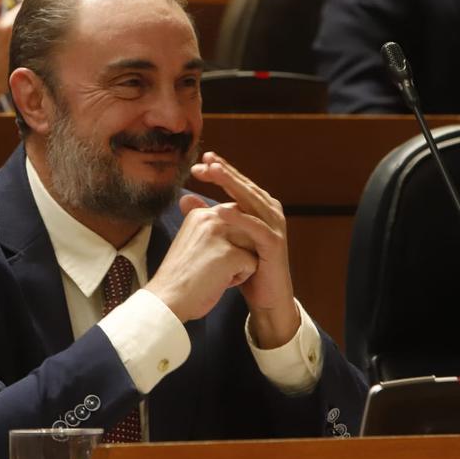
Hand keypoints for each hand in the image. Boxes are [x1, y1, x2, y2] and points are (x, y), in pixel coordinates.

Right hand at [145, 194, 260, 322]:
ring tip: (217, 273)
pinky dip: (240, 277)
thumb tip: (235, 222)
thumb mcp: (193, 242)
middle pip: (248, 229)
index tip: (213, 256)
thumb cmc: (181, 276)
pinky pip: (253, 263)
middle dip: (240, 250)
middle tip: (214, 266)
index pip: (235, 215)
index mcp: (200, 214)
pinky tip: (220, 282)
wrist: (167, 300)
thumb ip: (210, 230)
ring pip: (253, 244)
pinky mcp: (230, 255)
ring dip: (241, 262)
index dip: (233, 239)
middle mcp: (210, 218)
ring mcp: (220, 235)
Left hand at [189, 152, 299, 347]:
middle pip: (244, 186)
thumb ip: (207, 217)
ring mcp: (274, 226)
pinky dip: (240, 217)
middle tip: (206, 159)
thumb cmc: (244, 267)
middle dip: (224, 172)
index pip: (236, 183)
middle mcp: (269, 211)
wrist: (265, 299)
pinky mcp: (274, 244)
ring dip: (232, 185)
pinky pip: (256, 227)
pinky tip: (223, 210)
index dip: (219, 171)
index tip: (198, 163)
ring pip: (250, 200)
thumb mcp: (223, 238)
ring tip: (214, 172)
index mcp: (258, 207)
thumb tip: (184, 198)